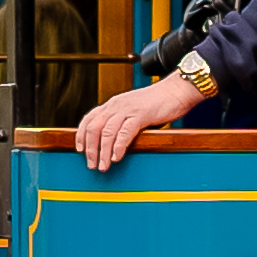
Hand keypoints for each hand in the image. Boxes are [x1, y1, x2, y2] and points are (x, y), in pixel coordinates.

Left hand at [72, 71, 207, 172]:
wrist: (177, 90)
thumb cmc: (158, 101)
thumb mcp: (134, 109)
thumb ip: (122, 120)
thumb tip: (113, 138)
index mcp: (114, 103)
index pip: (89, 119)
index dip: (81, 135)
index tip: (79, 150)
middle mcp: (117, 105)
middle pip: (94, 128)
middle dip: (90, 149)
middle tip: (91, 164)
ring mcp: (128, 109)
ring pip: (107, 132)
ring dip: (103, 152)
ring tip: (103, 165)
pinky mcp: (140, 114)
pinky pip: (125, 132)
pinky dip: (118, 147)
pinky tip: (117, 157)